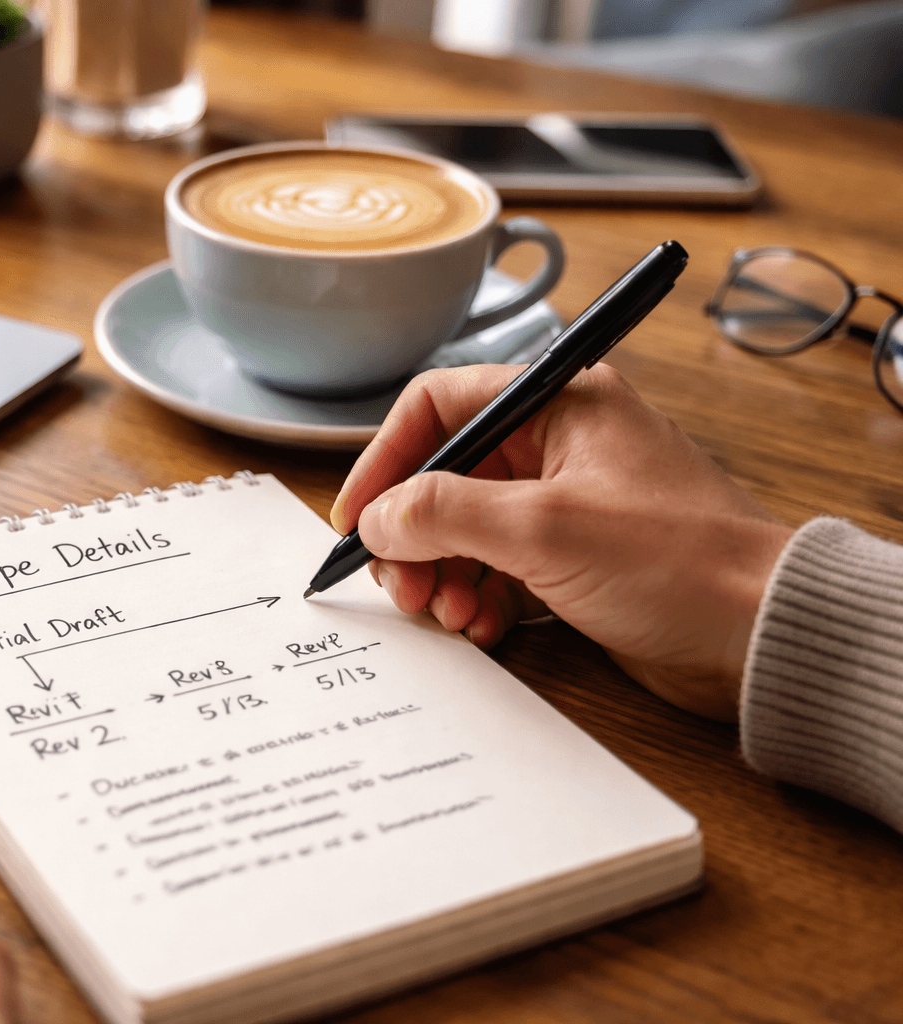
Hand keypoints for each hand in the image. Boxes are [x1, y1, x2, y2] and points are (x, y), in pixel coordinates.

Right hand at [332, 363, 793, 721]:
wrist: (764, 637)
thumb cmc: (681, 563)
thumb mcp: (542, 528)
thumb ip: (444, 513)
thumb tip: (377, 518)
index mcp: (558, 404)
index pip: (438, 407)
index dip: (386, 459)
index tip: (358, 517)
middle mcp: (558, 446)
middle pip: (444, 476)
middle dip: (413, 535)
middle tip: (403, 584)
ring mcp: (565, 505)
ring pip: (464, 529)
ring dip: (442, 574)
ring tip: (449, 613)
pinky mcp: (574, 560)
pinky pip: (496, 570)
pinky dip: (477, 598)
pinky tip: (483, 627)